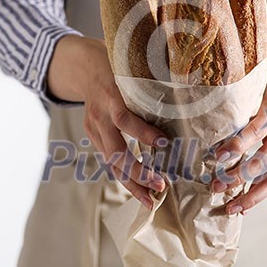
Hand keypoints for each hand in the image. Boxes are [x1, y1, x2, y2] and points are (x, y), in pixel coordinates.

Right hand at [48, 35, 165, 209]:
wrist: (81, 67)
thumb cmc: (115, 64)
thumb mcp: (129, 67)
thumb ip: (149, 80)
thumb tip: (185, 89)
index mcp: (110, 96)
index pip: (125, 119)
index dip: (143, 133)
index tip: (164, 142)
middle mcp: (100, 116)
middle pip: (116, 151)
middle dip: (138, 173)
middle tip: (161, 186)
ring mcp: (93, 128)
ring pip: (110, 162)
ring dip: (131, 184)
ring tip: (150, 201)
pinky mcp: (92, 135)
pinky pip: (108, 160)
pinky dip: (124, 175)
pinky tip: (139, 189)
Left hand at [211, 48, 266, 214]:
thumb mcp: (257, 88)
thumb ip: (239, 105)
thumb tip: (206, 117)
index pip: (253, 132)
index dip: (236, 146)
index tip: (218, 156)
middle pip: (263, 161)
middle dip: (238, 177)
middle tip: (215, 186)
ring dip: (251, 196)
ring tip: (230, 208)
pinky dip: (259, 194)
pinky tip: (244, 205)